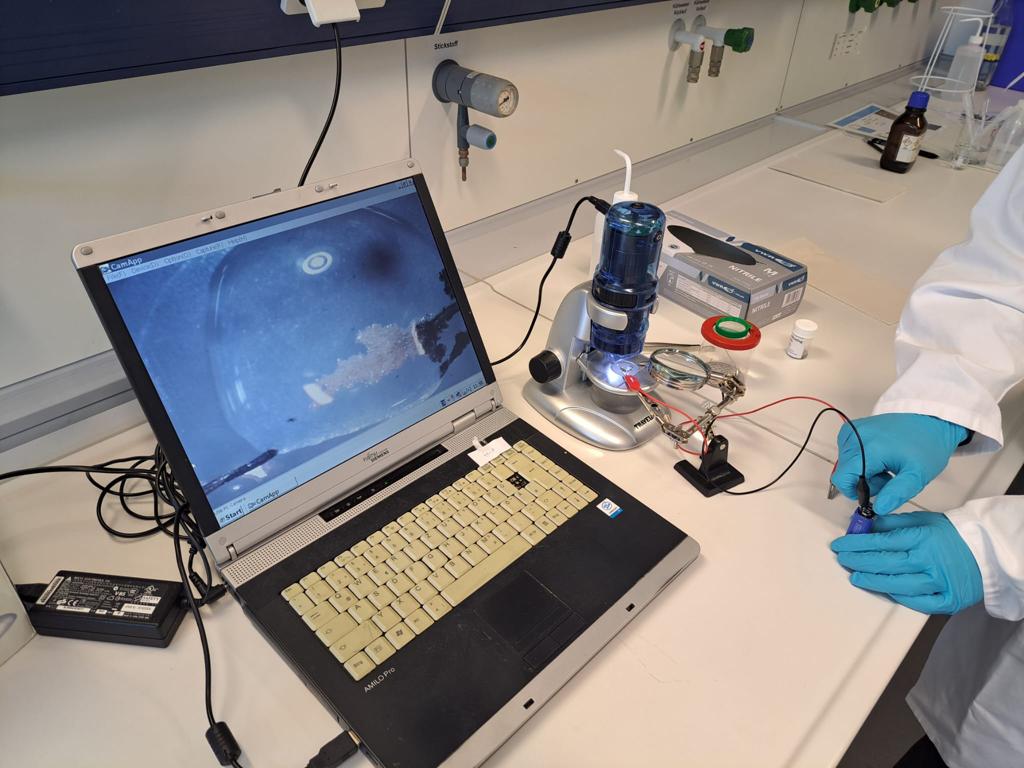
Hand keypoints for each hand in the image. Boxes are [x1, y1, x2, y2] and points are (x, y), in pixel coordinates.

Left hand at [830, 511, 982, 613]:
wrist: (987, 551)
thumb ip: (894, 524)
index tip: (840, 545)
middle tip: (843, 560)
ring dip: (872, 580)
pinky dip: (898, 596)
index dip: (856, 545)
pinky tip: (884, 589)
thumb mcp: (923, 520)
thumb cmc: (953, 535)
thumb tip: (866, 527)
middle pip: (885, 563)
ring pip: (897, 584)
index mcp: (923, 537)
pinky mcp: (947, 600)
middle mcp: (929, 560)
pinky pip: (917, 602)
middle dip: (858, 561)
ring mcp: (938, 582)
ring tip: (856, 577)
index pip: (881, 542)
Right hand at [832, 414, 966, 513]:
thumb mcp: (917, 476)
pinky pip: (847, 452)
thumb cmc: (927, 446)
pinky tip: (879, 457)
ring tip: (886, 467)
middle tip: (888, 478)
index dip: (855, 492)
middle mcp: (855, 436)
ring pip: (845, 464)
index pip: (842, 479)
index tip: (875, 492)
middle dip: (863, 482)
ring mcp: (852, 429)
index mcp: (869, 448)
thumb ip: (896, 494)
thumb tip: (878, 508)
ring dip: (862, 472)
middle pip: (844, 472)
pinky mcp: (852, 427)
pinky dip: (860, 460)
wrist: (931, 422)